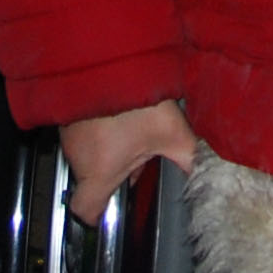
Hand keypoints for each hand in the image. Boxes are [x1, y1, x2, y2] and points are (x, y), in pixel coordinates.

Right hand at [60, 100, 201, 220]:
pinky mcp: (67, 115)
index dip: (96, 214)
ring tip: (131, 129)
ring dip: (107, 151)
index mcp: (99, 173)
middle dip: (114, 173)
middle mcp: (77, 158)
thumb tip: (205, 173)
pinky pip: (80, 134)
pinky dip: (97, 133)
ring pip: (87, 156)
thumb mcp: (171, 133)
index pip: (84, 210)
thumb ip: (188, 158)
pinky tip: (119, 116)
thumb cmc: (137, 100)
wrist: (111, 58)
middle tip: (139, 156)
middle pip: (91, 180)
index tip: (111, 206)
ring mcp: (68, 135)